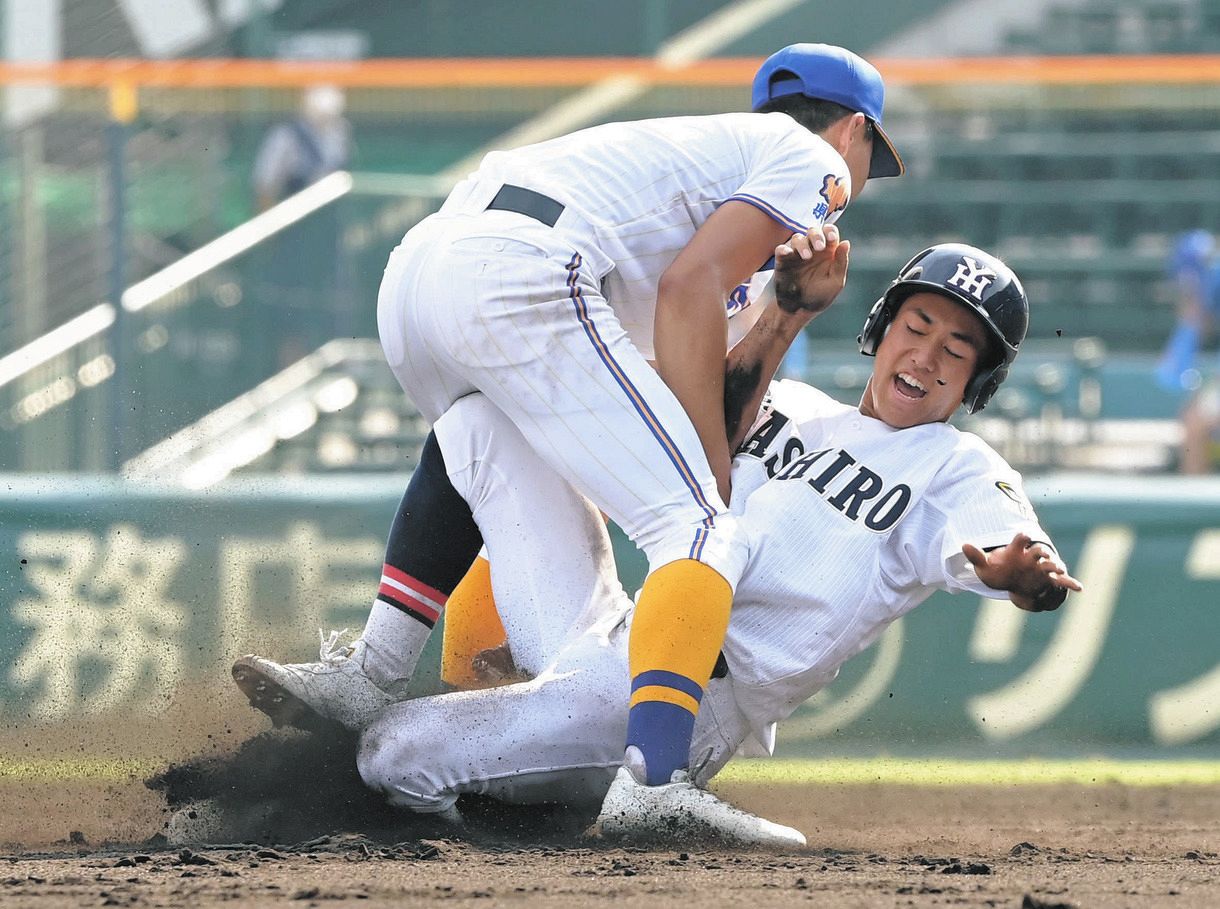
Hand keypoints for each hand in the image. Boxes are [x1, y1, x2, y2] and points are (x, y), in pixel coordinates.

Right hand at [771, 224, 849, 317]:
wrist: (799, 310)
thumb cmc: (819, 296)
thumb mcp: (835, 282)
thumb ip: (841, 262)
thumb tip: (846, 243)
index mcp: (827, 252)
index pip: (829, 233)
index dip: (830, 232)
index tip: (831, 238)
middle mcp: (812, 249)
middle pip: (813, 231)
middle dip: (816, 235)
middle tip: (819, 247)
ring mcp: (796, 254)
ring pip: (798, 238)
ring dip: (802, 244)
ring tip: (806, 256)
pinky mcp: (783, 261)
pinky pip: (781, 249)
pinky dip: (784, 248)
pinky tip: (787, 253)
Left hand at [962, 533, 1082, 612]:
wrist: (1011, 581)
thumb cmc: (998, 571)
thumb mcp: (984, 566)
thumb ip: (976, 556)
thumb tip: (963, 545)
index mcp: (1016, 551)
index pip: (1020, 540)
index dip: (1022, 538)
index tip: (1024, 536)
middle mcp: (1031, 558)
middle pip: (1039, 551)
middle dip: (1042, 552)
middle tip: (1045, 555)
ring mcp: (1041, 569)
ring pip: (1051, 565)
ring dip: (1056, 566)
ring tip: (1060, 569)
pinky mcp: (1048, 580)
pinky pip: (1062, 581)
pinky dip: (1070, 584)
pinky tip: (1080, 588)